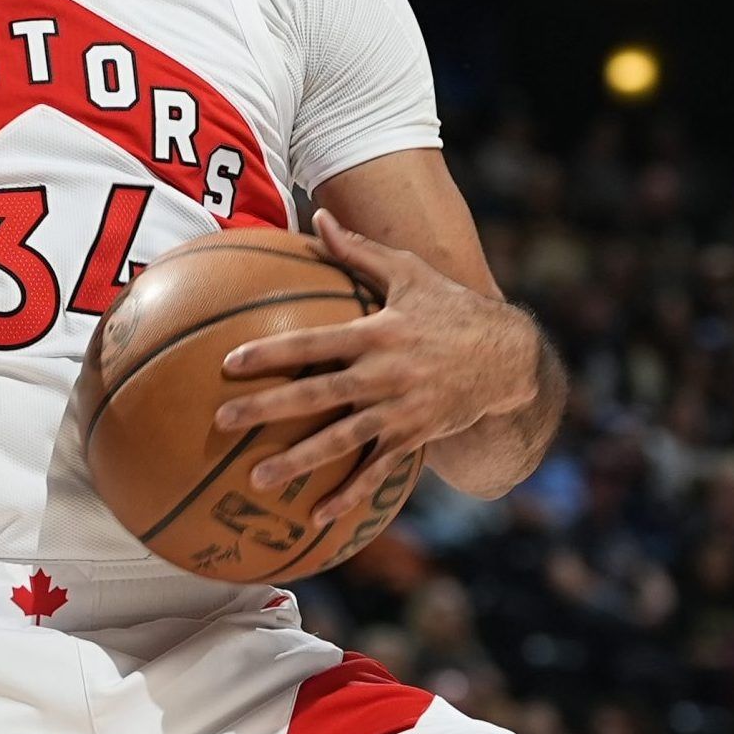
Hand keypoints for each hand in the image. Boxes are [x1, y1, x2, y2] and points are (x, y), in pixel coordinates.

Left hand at [213, 209, 539, 524]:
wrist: (509, 357)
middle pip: (318, 394)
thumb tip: (319, 216)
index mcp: (377, 333)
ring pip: (342, 440)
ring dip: (299, 461)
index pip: (314, 342)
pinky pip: (378, 470)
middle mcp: (386, 374)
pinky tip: (316, 516)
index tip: (230, 361)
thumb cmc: (449, 308)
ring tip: (256, 478)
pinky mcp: (415, 437)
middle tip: (224, 420)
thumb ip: (359, 251)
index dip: (273, 351)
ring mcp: (401, 410)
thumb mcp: (410, 272)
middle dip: (269, 408)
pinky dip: (350, 494)